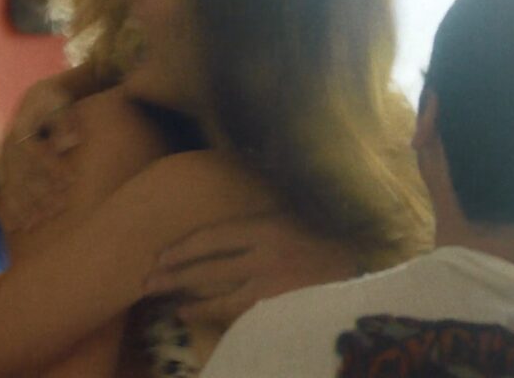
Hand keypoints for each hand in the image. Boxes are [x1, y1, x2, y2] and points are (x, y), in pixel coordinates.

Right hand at [0, 77, 81, 233]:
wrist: (37, 98)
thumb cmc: (54, 102)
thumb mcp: (61, 106)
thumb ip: (65, 124)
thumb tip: (70, 143)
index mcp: (22, 128)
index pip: (35, 151)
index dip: (52, 167)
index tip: (71, 180)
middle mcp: (9, 145)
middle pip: (22, 173)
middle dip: (39, 193)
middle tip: (57, 211)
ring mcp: (5, 157)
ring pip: (13, 185)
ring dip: (23, 206)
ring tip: (33, 225)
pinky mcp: (7, 167)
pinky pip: (6, 189)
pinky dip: (10, 208)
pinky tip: (13, 226)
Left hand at [142, 213, 359, 324]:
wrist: (366, 270)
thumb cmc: (331, 241)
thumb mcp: (297, 216)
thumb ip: (268, 213)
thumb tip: (237, 201)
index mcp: (270, 225)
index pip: (216, 235)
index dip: (185, 246)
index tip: (161, 254)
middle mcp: (267, 252)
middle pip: (209, 263)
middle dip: (175, 272)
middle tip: (148, 280)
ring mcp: (273, 283)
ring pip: (218, 290)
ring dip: (187, 295)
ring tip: (164, 300)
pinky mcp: (279, 307)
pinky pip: (236, 311)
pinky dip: (210, 312)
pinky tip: (190, 313)